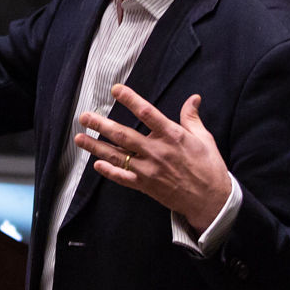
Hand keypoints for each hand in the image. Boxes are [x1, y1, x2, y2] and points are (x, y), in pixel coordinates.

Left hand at [76, 86, 231, 234]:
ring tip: (80, 138)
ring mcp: (150, 170)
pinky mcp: (146, 186)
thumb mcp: (204, 138)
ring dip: (97, 147)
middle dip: (102, 125)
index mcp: (172, 136)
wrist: (210, 200)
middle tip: (85, 117)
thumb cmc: (209, 167)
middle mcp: (157, 152)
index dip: (131, 100)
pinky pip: (124, 178)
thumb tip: (193, 98)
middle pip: (124, 136)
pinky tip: (96, 164)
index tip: (116, 89)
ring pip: (118, 157)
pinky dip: (109, 172)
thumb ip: (192, 118)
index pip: (147, 113)